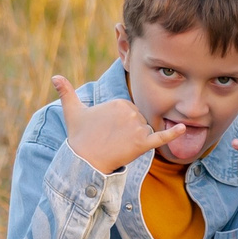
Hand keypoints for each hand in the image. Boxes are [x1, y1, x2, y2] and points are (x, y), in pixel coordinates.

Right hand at [53, 74, 183, 173]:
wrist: (83, 161)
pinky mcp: (143, 144)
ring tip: (118, 146)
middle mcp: (130, 112)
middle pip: (139, 121)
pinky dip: (173, 134)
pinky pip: (161, 137)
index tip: (107, 131)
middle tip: (111, 140)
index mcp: (119, 102)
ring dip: (136, 140)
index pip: (130, 112)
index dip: (121, 123)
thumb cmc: (79, 136)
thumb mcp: (72, 111)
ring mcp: (137, 128)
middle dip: (129, 131)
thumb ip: (66, 92)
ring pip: (145, 131)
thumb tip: (54, 77)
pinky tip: (183, 128)